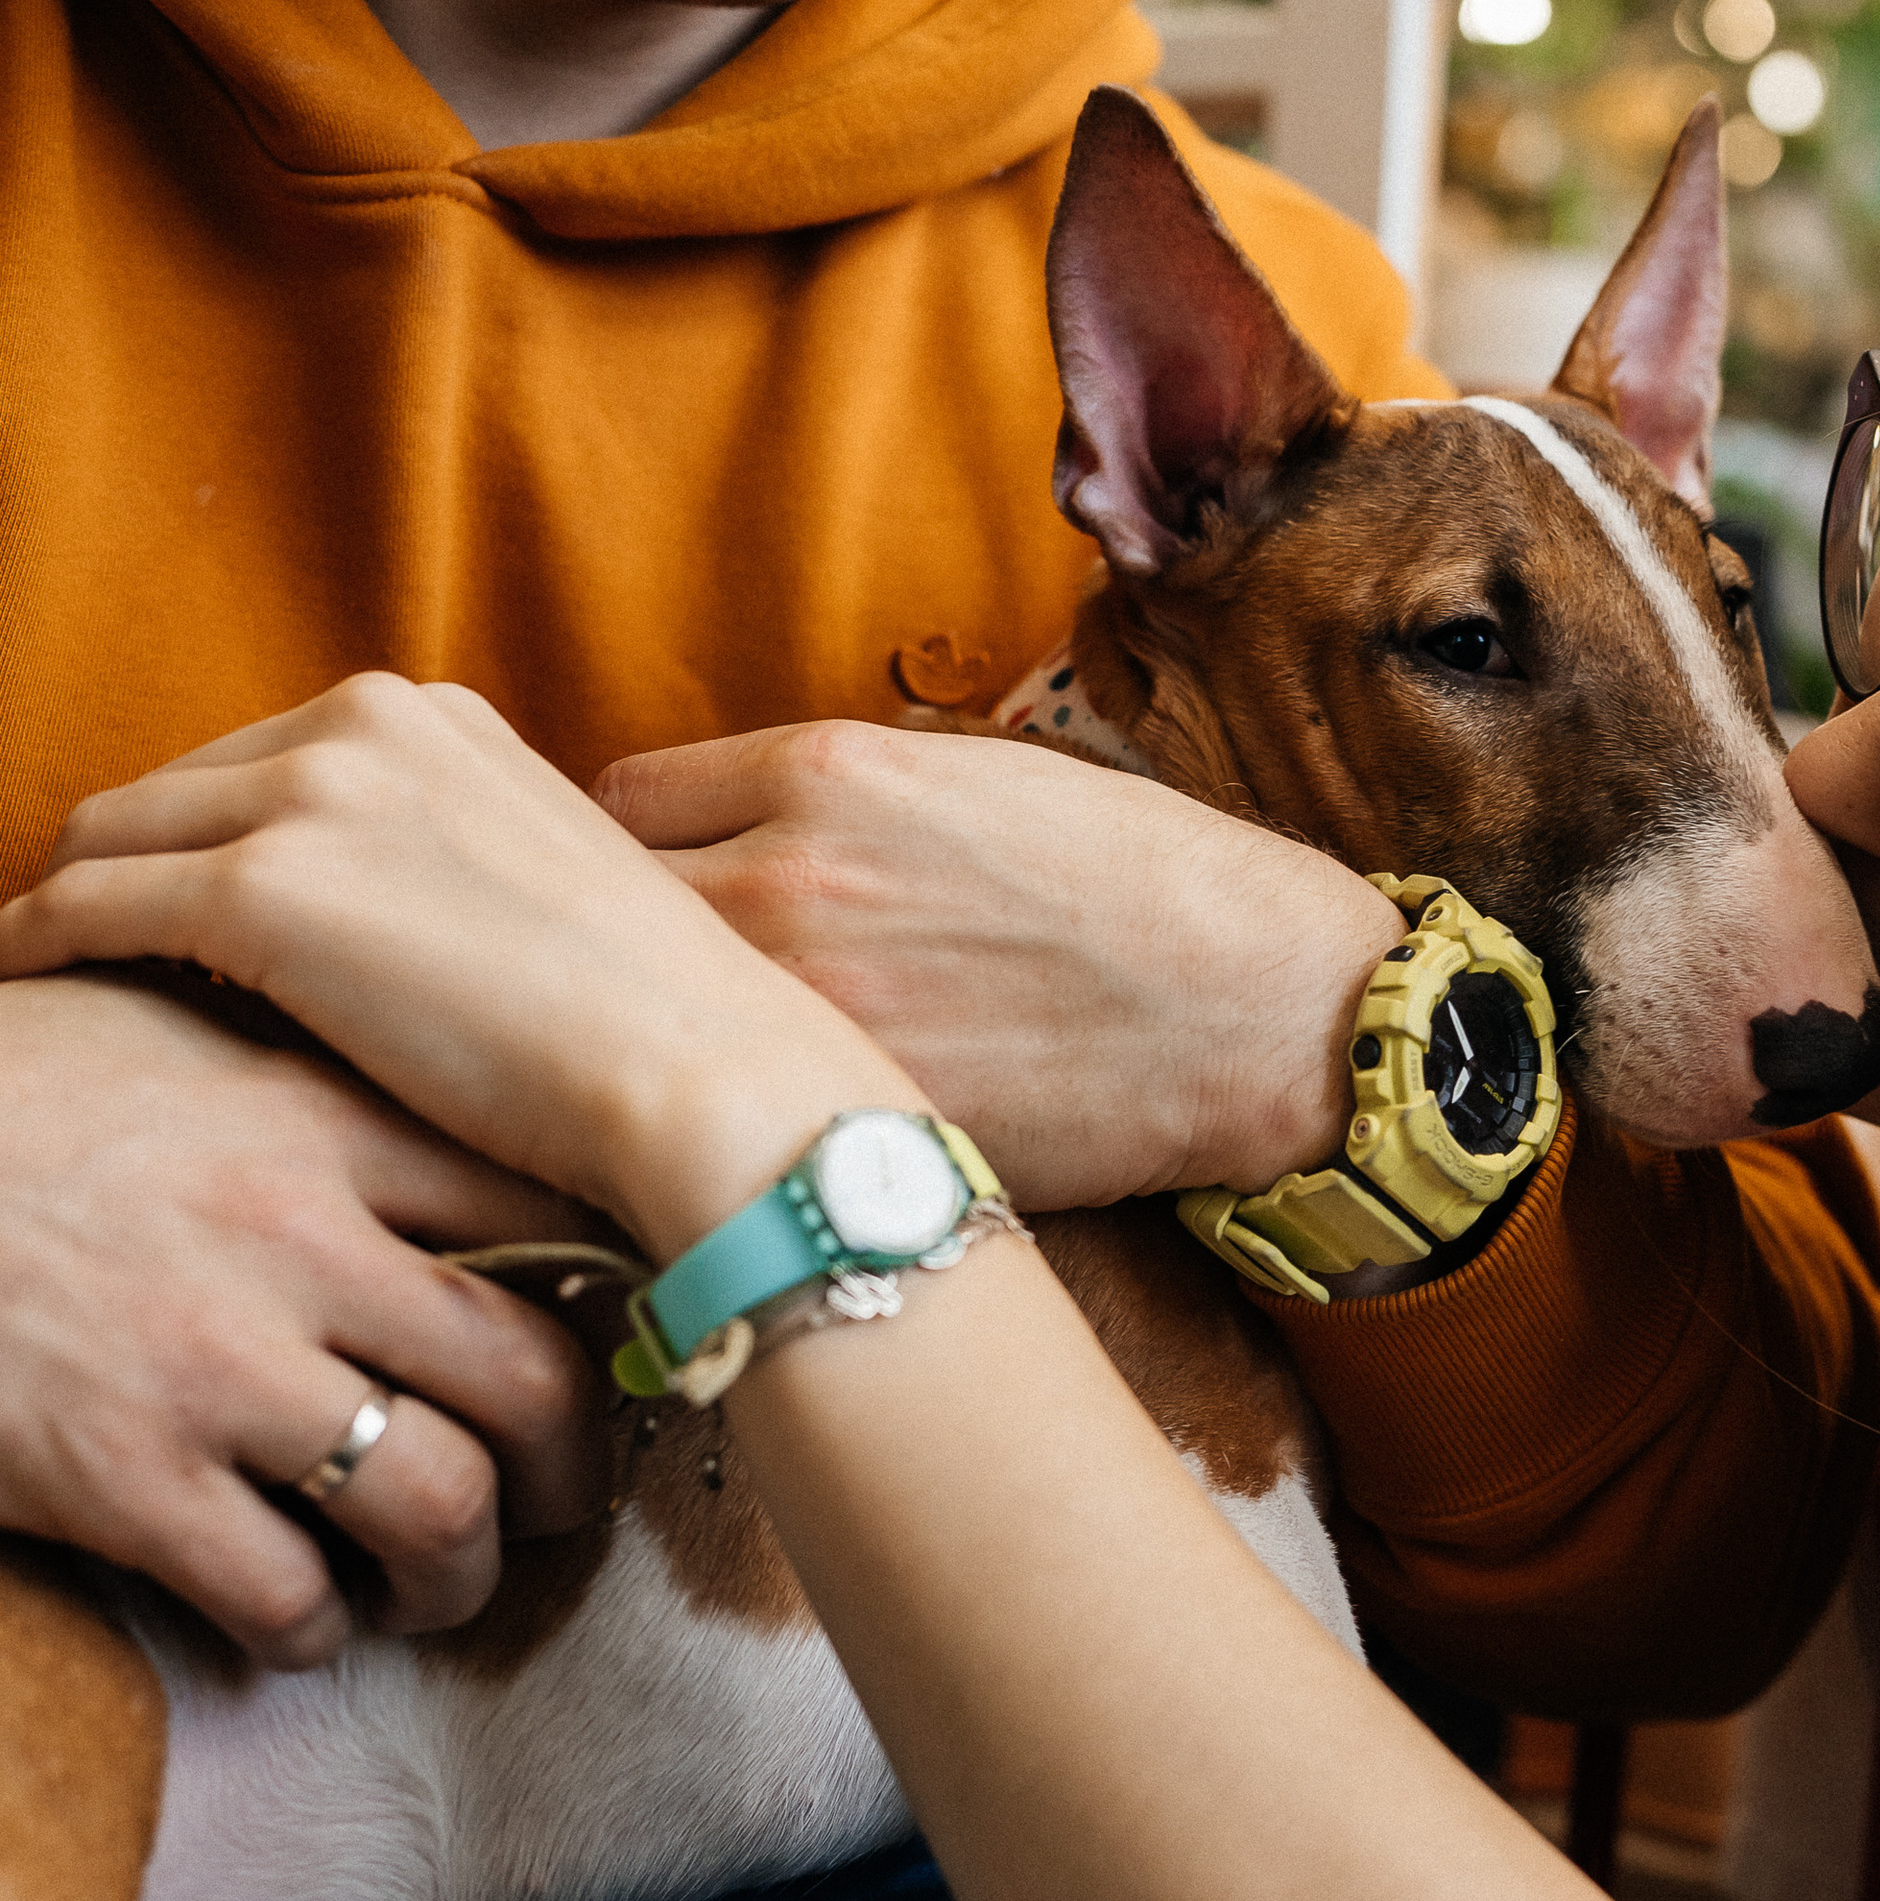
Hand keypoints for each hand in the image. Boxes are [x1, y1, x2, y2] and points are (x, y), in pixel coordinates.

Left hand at [0, 680, 896, 1298]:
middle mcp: (366, 725)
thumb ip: (446, 869)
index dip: (200, 842)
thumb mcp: (544, 892)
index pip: (258, 762)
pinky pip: (83, 908)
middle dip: (122, 867)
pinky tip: (23, 1005)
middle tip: (79, 959)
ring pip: (106, 835)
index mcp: (437, 719)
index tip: (166, 912)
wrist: (701, 1077)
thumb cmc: (648, 1029)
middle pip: (170, 788)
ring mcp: (310, 798)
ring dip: (64, 911)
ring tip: (39, 986)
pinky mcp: (259, 890)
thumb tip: (373, 935)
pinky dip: (38, 950)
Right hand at [0, 970, 615, 1666]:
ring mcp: (211, 1363)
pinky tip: (299, 1616)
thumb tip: (436, 1091)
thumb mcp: (170, 1032)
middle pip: (532, 1376)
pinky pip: (286, 1596)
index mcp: (319, 1118)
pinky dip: (316, 1631)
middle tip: (557, 1500)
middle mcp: (294, 1239)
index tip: (614, 1339)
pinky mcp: (121, 1479)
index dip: (611, 1290)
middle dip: (573, 1466)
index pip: (545, 1200)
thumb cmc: (4, 1091)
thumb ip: (305, 1071)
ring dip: (460, 1570)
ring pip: (438, 1505)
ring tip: (440, 1579)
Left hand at [595, 721, 1402, 1209]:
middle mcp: (788, 876)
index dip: (627, 850)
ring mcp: (806, 1007)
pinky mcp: (844, 1116)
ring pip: (637, 1022)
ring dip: (648, 1041)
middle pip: (597, 910)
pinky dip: (717, 1123)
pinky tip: (751, 1131)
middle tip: (642, 988)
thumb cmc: (1140, 882)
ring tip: (683, 1064)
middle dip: (612, 947)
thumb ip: (837, 791)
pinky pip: (717, 1118)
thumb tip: (730, 823)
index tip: (646, 889)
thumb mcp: (977, 776)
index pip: (619, 798)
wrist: (1261, 1009)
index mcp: (825, 770)